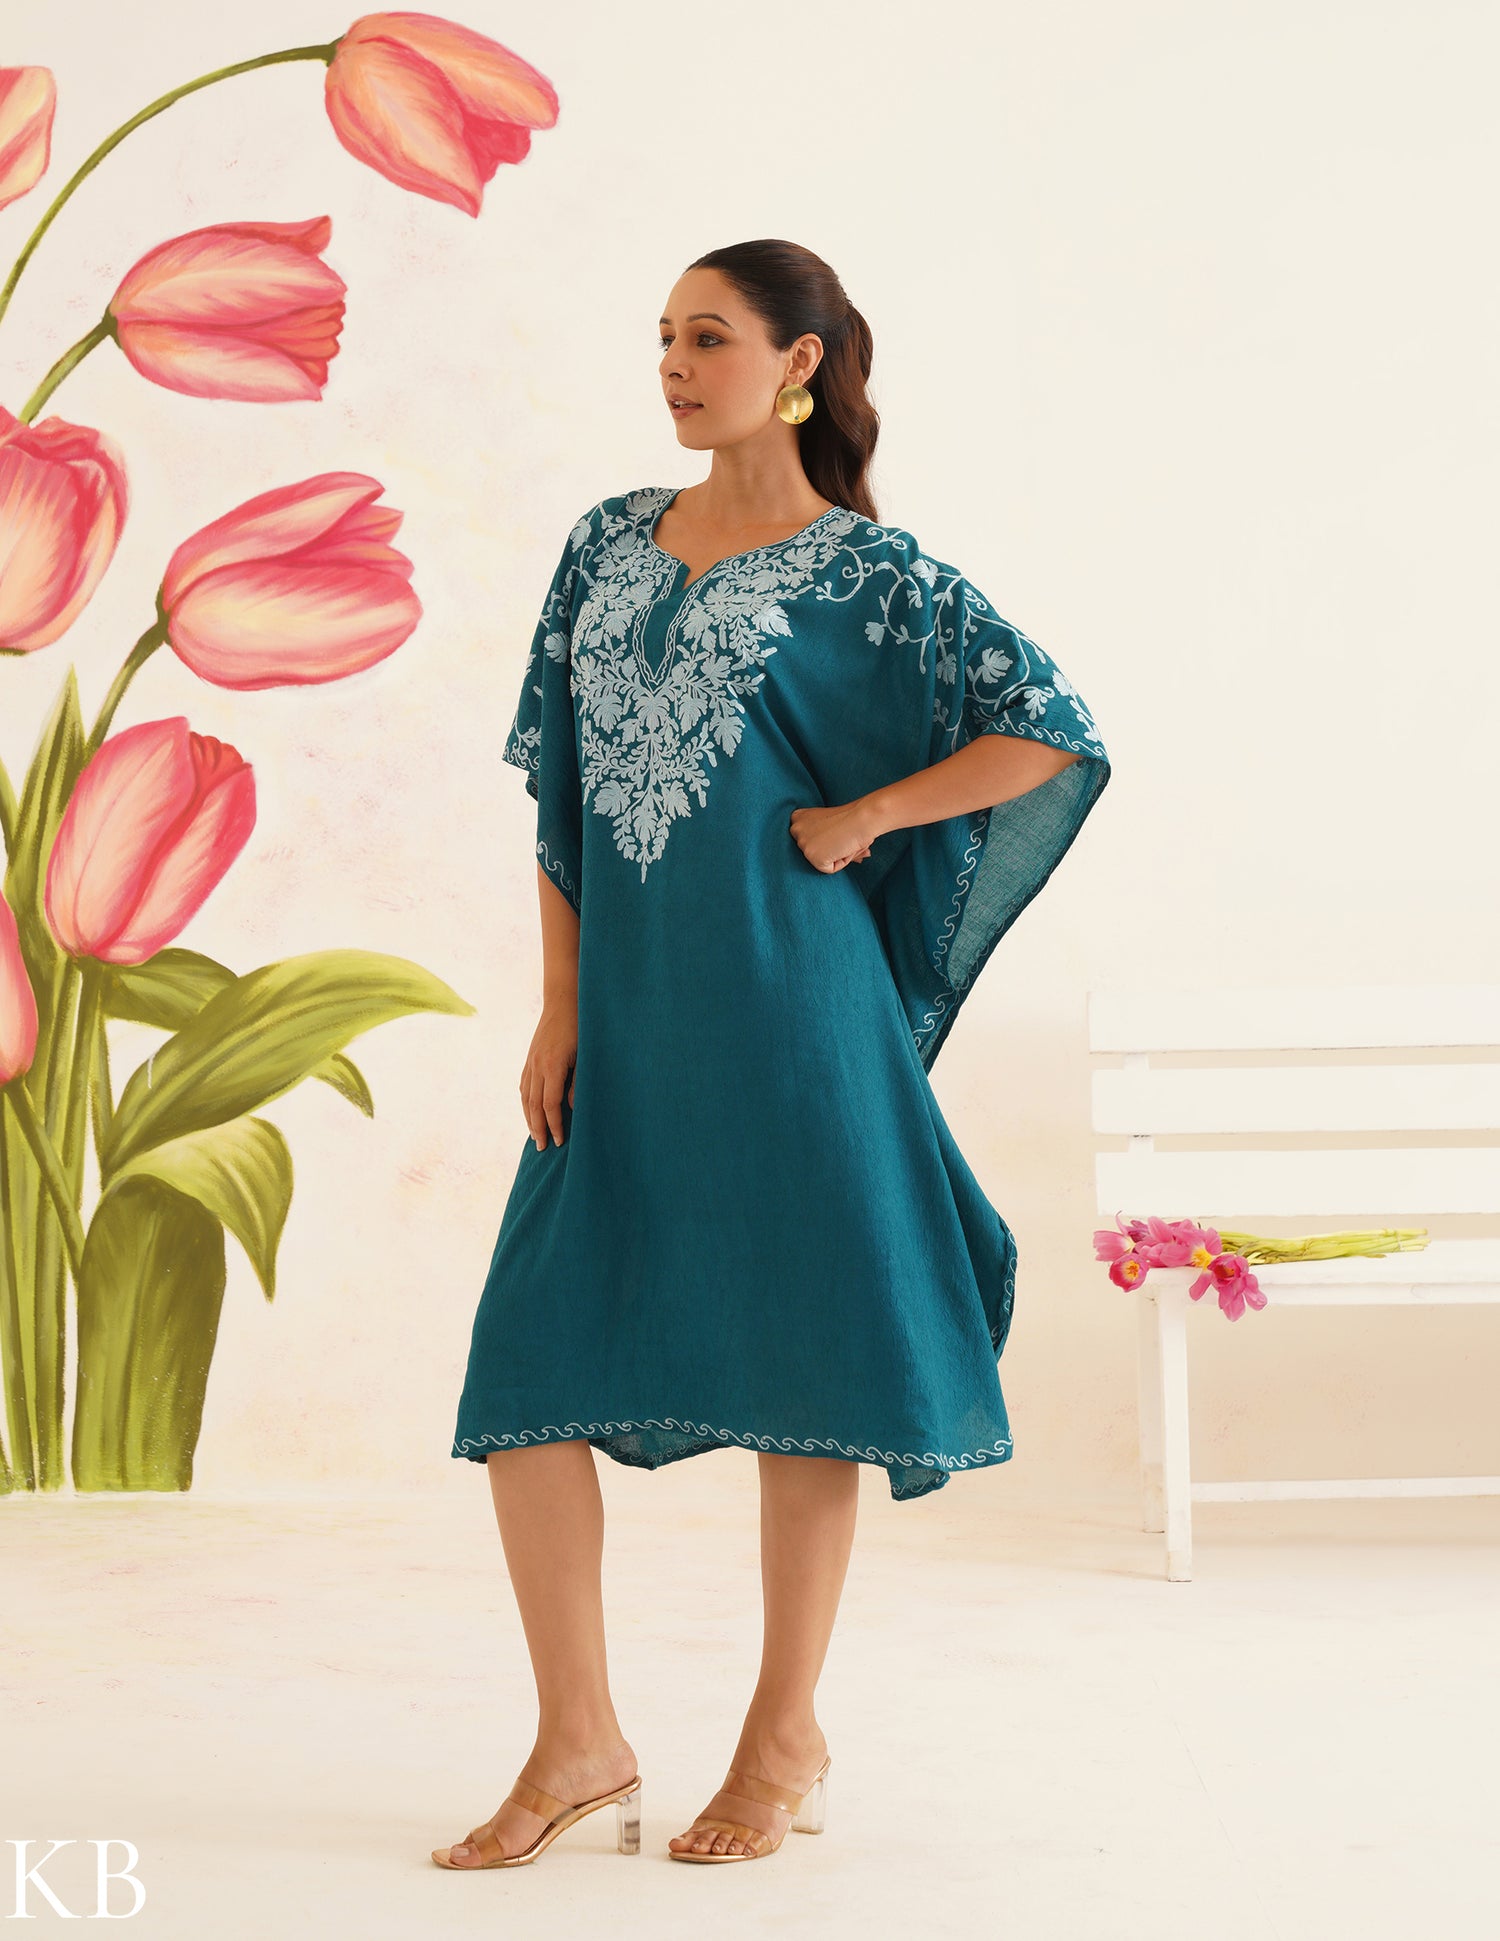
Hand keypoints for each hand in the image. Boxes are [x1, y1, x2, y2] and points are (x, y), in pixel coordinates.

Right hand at [521, 999, 575, 1148]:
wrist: (564, 1001)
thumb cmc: (581, 1027)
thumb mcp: (585, 1055)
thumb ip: (578, 1082)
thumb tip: (572, 1108)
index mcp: (552, 1066)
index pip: (550, 1105)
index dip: (554, 1125)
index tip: (560, 1142)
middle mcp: (537, 1065)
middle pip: (534, 1105)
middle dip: (538, 1128)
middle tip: (542, 1148)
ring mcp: (531, 1061)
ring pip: (525, 1096)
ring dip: (529, 1118)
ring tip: (535, 1136)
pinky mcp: (530, 1057)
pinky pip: (523, 1085)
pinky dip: (525, 1102)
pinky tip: (529, 1111)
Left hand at [788, 800, 877, 873]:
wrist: (862, 818)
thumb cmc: (853, 818)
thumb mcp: (830, 824)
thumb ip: (825, 837)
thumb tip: (835, 850)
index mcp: (798, 817)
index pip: (807, 840)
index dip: (824, 840)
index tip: (834, 831)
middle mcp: (795, 829)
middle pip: (812, 852)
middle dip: (829, 849)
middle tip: (843, 838)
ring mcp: (803, 843)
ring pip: (820, 861)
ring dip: (836, 855)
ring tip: (844, 841)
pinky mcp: (812, 856)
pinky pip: (827, 868)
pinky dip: (840, 862)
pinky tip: (844, 848)